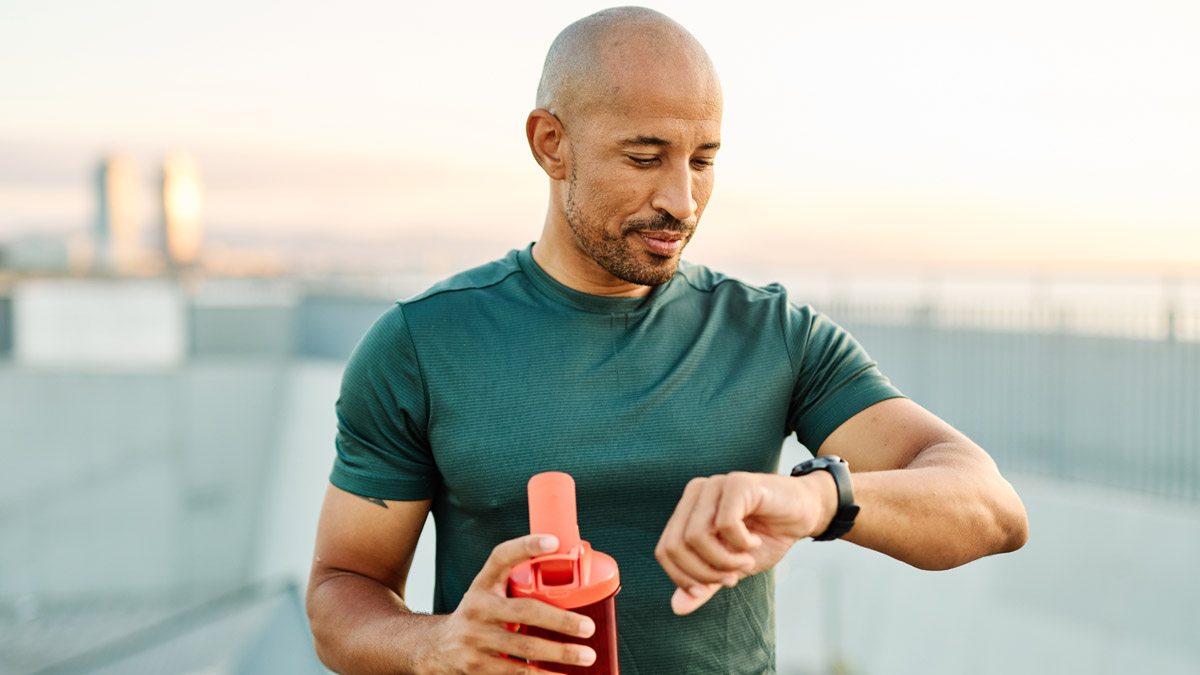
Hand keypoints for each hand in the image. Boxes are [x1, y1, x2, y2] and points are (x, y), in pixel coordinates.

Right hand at [422, 534, 597, 673]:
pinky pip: (517, 673)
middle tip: (588, 627)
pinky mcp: (477, 667)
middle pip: (524, 612)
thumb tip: (566, 574)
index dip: (526, 547)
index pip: (502, 557)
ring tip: (587, 656)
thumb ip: (516, 582)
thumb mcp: (489, 591)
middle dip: (560, 620)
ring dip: (560, 653)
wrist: (438, 647)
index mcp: (483, 584)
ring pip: (524, 647)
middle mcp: (477, 608)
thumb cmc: (478, 614)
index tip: (553, 541)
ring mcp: (475, 639)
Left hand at [654, 471, 835, 614]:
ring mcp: (715, 485)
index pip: (665, 550)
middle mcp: (696, 493)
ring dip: (725, 560)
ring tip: (746, 561)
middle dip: (704, 572)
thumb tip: (677, 608)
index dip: (683, 578)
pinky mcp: (737, 483)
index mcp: (687, 510)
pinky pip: (725, 524)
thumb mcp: (731, 567)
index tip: (708, 590)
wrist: (805, 513)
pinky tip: (754, 541)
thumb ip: (705, 584)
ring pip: (697, 536)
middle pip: (676, 545)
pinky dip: (741, 543)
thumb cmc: (766, 536)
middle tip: (732, 577)